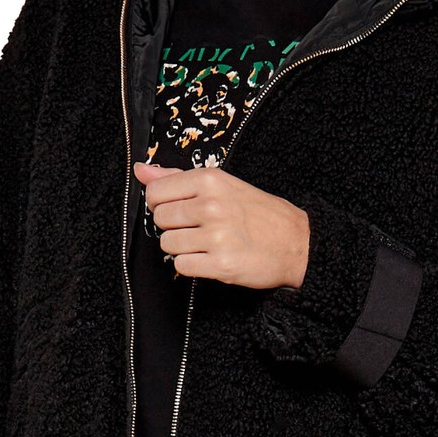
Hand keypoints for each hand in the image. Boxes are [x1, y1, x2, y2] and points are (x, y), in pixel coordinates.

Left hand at [132, 160, 309, 290]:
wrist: (296, 243)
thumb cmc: (259, 213)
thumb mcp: (222, 184)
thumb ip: (177, 177)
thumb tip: (141, 171)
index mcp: (210, 180)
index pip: (156, 193)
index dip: (163, 205)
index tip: (181, 209)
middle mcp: (211, 206)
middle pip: (160, 220)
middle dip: (174, 227)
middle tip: (198, 229)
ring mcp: (216, 236)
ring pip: (168, 244)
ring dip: (182, 248)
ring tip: (205, 244)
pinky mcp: (221, 264)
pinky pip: (181, 266)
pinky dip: (191, 266)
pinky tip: (209, 259)